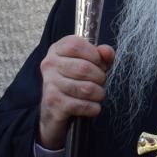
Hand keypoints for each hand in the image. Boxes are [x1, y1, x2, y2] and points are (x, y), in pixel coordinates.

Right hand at [37, 35, 113, 149]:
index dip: (94, 55)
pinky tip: (92, 107)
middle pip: (84, 68)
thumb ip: (102, 55)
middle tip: (100, 82)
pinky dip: (93, 107)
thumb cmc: (75, 81)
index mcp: (57, 49)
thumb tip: (106, 52)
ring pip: (86, 88)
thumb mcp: (90, 63)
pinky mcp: (53, 103)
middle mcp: (49, 64)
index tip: (100, 64)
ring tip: (97, 94)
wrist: (54, 111)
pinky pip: (82, 105)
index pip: (76, 45)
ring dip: (99, 93)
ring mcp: (49, 84)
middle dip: (100, 77)